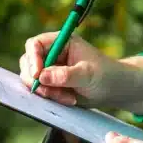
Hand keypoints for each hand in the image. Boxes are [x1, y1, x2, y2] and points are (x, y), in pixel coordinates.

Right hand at [19, 34, 142, 113]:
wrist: (115, 89)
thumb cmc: (106, 75)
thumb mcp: (88, 74)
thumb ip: (66, 75)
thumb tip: (41, 76)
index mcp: (62, 41)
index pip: (35, 44)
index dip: (32, 58)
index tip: (37, 75)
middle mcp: (53, 53)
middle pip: (28, 63)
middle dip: (37, 80)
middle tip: (52, 94)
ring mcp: (50, 69)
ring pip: (32, 79)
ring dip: (45, 92)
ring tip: (68, 98)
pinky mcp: (51, 84)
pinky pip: (40, 91)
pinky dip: (49, 98)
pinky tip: (68, 100)